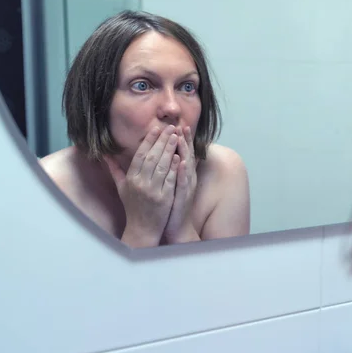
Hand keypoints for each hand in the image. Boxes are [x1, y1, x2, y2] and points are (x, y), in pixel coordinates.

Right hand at [104, 125, 179, 247]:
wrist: (142, 229)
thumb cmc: (133, 207)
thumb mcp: (121, 188)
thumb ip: (115, 169)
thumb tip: (104, 155)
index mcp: (130, 179)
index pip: (139, 155)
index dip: (148, 141)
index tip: (156, 128)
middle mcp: (139, 184)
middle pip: (151, 157)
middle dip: (161, 141)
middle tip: (170, 127)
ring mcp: (152, 191)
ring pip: (161, 166)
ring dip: (169, 150)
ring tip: (176, 136)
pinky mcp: (163, 199)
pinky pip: (169, 180)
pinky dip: (174, 168)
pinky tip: (180, 157)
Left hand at [162, 126, 198, 242]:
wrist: (177, 226)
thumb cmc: (170, 206)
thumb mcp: (169, 186)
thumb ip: (167, 171)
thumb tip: (165, 158)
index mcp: (182, 175)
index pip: (182, 154)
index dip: (181, 140)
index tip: (177, 126)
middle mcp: (187, 179)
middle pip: (187, 156)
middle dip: (184, 140)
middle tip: (181, 125)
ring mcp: (186, 188)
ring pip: (186, 166)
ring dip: (184, 151)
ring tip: (181, 138)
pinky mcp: (183, 197)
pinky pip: (182, 182)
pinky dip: (182, 171)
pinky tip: (180, 162)